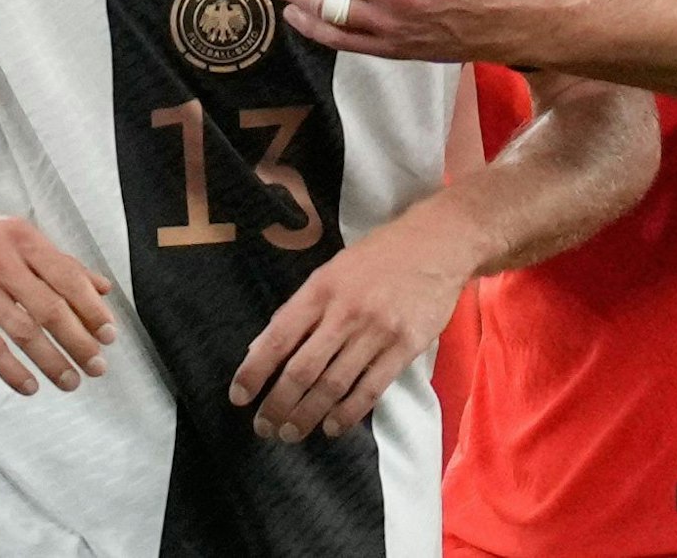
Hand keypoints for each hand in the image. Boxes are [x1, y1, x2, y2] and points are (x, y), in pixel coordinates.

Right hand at [0, 211, 116, 395]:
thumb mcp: (13, 237)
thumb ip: (58, 262)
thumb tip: (103, 287)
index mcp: (22, 238)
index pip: (68, 276)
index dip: (92, 308)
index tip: (110, 335)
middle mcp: (1, 259)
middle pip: (50, 307)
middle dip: (79, 341)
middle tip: (98, 366)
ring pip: (23, 331)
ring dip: (52, 361)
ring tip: (71, 381)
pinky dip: (12, 371)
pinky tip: (30, 386)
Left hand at [228, 211, 471, 440]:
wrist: (438, 243)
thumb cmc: (379, 256)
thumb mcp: (332, 270)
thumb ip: (299, 309)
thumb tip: (262, 347)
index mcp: (321, 288)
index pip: (278, 337)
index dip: (254, 371)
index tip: (238, 397)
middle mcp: (345, 311)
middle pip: (303, 369)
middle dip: (278, 404)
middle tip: (265, 428)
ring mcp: (377, 331)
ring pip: (333, 385)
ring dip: (308, 415)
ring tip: (291, 433)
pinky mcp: (406, 347)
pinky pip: (371, 389)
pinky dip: (348, 413)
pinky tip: (331, 427)